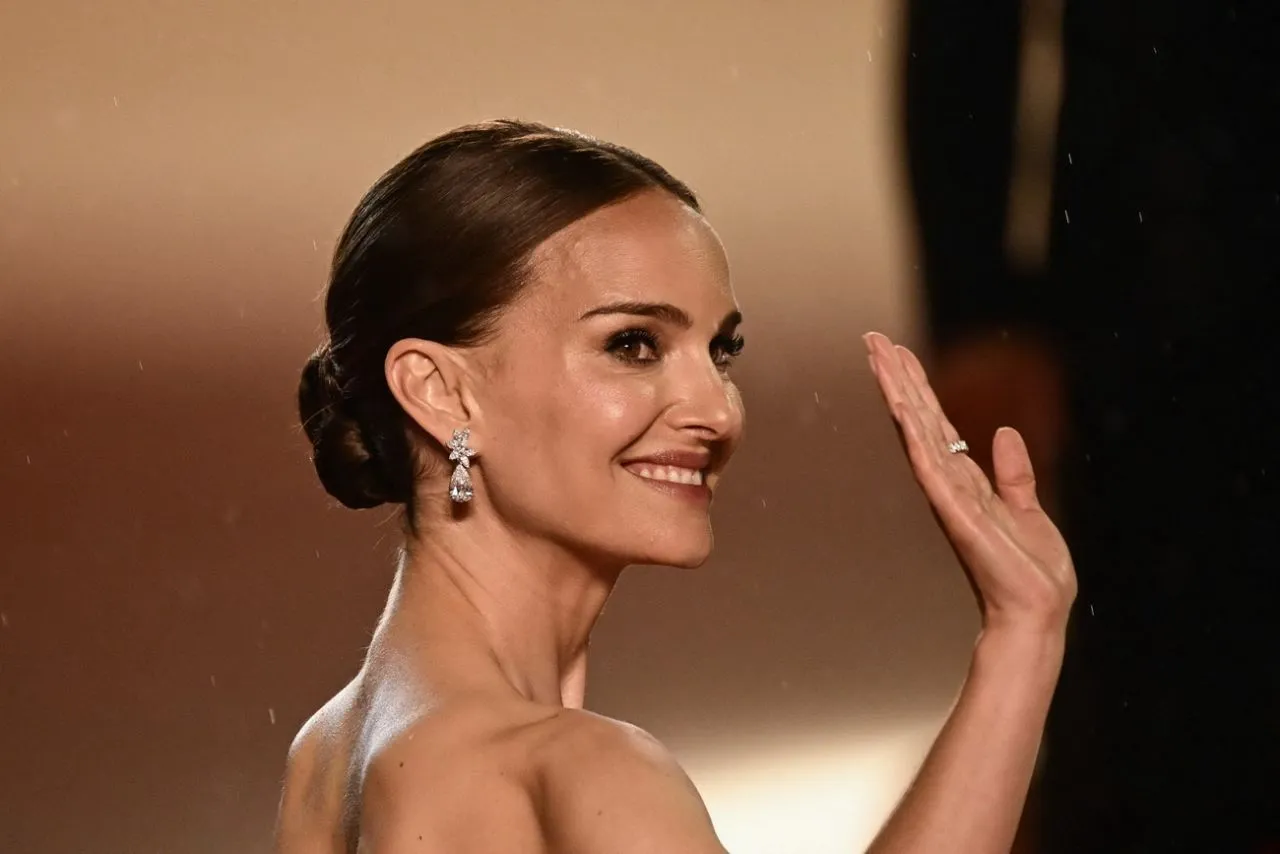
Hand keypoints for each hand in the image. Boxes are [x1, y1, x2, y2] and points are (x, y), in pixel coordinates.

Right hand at [864, 332, 1075, 636]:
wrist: (1036, 612)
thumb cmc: (1031, 573)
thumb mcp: (1029, 511)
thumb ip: (1015, 475)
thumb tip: (1003, 435)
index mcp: (966, 482)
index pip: (936, 423)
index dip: (917, 387)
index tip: (898, 354)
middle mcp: (950, 484)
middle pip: (918, 418)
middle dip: (897, 377)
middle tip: (874, 340)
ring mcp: (949, 496)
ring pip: (917, 433)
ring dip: (898, 393)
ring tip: (880, 357)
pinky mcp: (957, 512)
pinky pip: (931, 466)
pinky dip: (915, 436)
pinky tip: (902, 408)